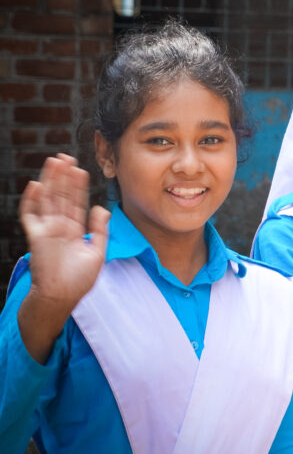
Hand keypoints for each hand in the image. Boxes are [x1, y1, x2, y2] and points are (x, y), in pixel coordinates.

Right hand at [18, 154, 109, 361]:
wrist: (63, 297)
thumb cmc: (80, 280)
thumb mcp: (97, 251)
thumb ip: (99, 229)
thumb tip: (100, 208)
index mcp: (74, 230)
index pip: (76, 202)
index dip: (78, 186)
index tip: (80, 169)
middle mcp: (60, 227)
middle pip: (61, 196)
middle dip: (63, 177)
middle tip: (66, 156)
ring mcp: (47, 230)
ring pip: (47, 200)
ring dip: (50, 181)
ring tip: (54, 161)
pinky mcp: (36, 236)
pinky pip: (31, 216)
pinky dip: (31, 200)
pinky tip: (36, 184)